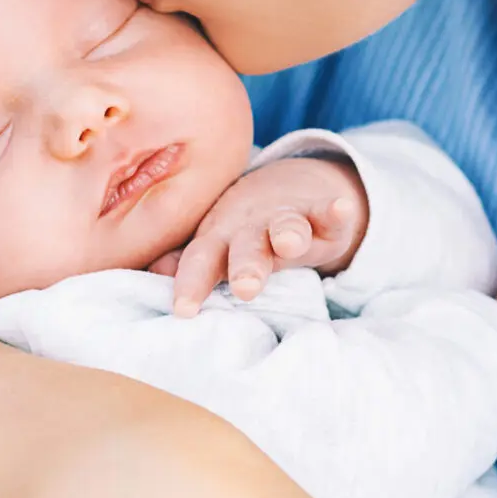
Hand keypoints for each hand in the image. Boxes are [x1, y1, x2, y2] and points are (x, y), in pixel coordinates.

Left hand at [152, 155, 368, 315]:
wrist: (289, 188)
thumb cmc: (241, 231)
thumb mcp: (215, 244)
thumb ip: (190, 261)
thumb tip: (155, 272)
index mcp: (220, 240)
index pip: (202, 261)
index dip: (192, 283)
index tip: (184, 310)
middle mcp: (251, 228)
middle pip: (246, 247)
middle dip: (246, 267)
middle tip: (244, 287)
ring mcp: (288, 217)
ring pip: (287, 226)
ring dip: (287, 233)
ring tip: (290, 243)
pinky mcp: (322, 213)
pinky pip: (329, 212)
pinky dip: (335, 211)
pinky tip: (341, 209)